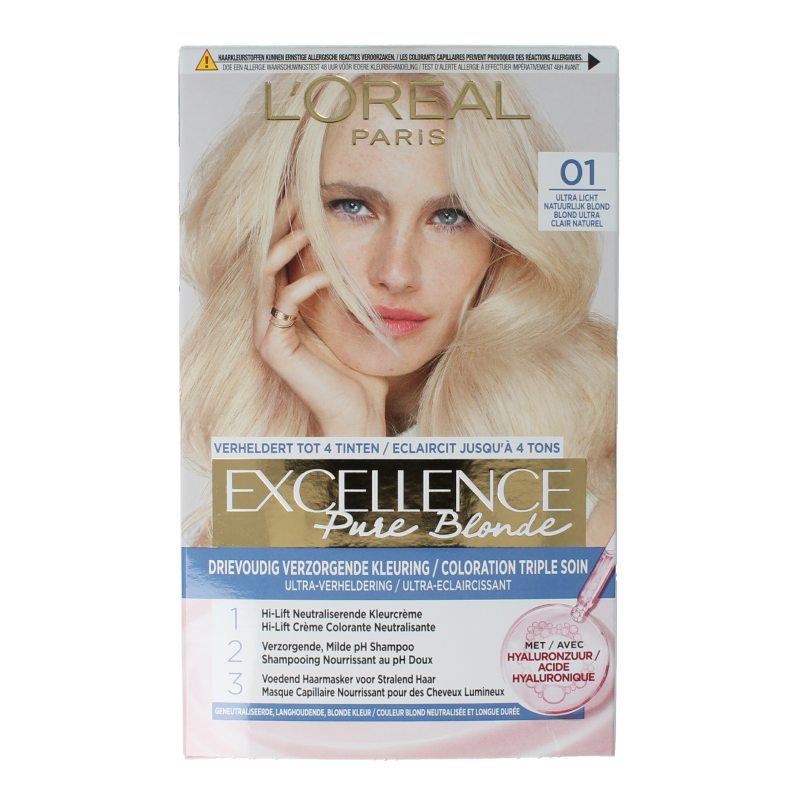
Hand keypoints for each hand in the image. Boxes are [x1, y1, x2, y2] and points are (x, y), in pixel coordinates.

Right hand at [253, 206, 388, 435]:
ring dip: (287, 247)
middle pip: (264, 255)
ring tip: (311, 227)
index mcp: (285, 306)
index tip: (308, 195)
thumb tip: (366, 256)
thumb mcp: (354, 319)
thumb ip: (348, 289)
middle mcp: (268, 315)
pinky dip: (305, 284)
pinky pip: (283, 303)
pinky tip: (329, 275)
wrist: (358, 412)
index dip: (288, 223)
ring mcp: (266, 330)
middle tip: (300, 195)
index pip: (279, 254)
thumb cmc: (360, 370)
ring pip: (265, 274)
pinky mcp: (273, 347)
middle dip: (280, 223)